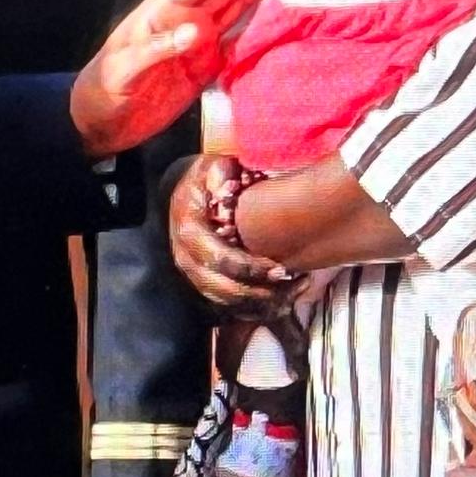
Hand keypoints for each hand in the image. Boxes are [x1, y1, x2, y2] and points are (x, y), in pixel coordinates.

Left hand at [71, 0, 281, 157]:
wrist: (101, 124)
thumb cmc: (103, 90)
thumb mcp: (123, 68)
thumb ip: (158, 48)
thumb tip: (197, 31)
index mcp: (163, 8)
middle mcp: (187, 17)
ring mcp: (199, 40)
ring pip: (237, 3)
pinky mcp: (207, 65)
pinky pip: (239, 38)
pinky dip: (260, 24)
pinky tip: (281, 12)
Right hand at [170, 154, 296, 313]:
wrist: (184, 193)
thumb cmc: (205, 180)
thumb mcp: (212, 167)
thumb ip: (220, 174)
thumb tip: (226, 190)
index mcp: (189, 232)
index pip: (220, 259)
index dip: (250, 268)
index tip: (280, 269)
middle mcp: (187, 258)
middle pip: (222, 288)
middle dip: (258, 291)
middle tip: (291, 283)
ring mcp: (193, 273)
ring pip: (225, 301)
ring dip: (258, 303)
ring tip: (291, 294)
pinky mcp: (202, 282)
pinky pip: (226, 306)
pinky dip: (252, 309)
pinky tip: (279, 302)